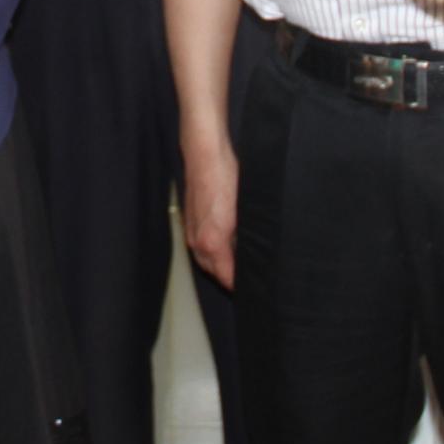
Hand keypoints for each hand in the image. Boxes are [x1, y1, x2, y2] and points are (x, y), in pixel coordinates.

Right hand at [182, 130, 238, 290]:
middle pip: (213, 273)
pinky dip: (211, 251)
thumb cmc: (226, 179)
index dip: (239, 285)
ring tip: (238, 264)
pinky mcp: (189, 220)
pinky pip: (199, 246)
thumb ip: (245, 239)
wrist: (206, 155)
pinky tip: (225, 243)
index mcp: (212, 243)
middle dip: (228, 278)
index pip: (227, 277)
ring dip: (219, 265)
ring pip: (205, 260)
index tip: (254, 288)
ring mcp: (191, 231)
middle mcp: (198, 242)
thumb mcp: (244, 212)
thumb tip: (253, 254)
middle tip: (249, 278)